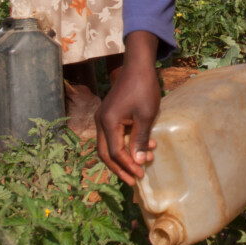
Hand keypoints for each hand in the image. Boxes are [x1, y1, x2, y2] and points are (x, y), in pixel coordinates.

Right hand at [95, 38, 161, 184]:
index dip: (127, 166)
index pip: (114, 153)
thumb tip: (139, 162)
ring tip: (143, 162)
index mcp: (107, 123)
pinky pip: (113, 135)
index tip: (140, 176)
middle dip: (121, 167)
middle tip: (135, 179)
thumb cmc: (143, 88)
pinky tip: (143, 144)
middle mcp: (100, 121)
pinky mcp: (109, 114)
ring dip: (124, 156)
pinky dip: (125, 144)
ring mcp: (103, 117)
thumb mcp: (145, 116)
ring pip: (109, 145)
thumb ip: (140, 140)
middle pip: (106, 153)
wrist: (138, 65)